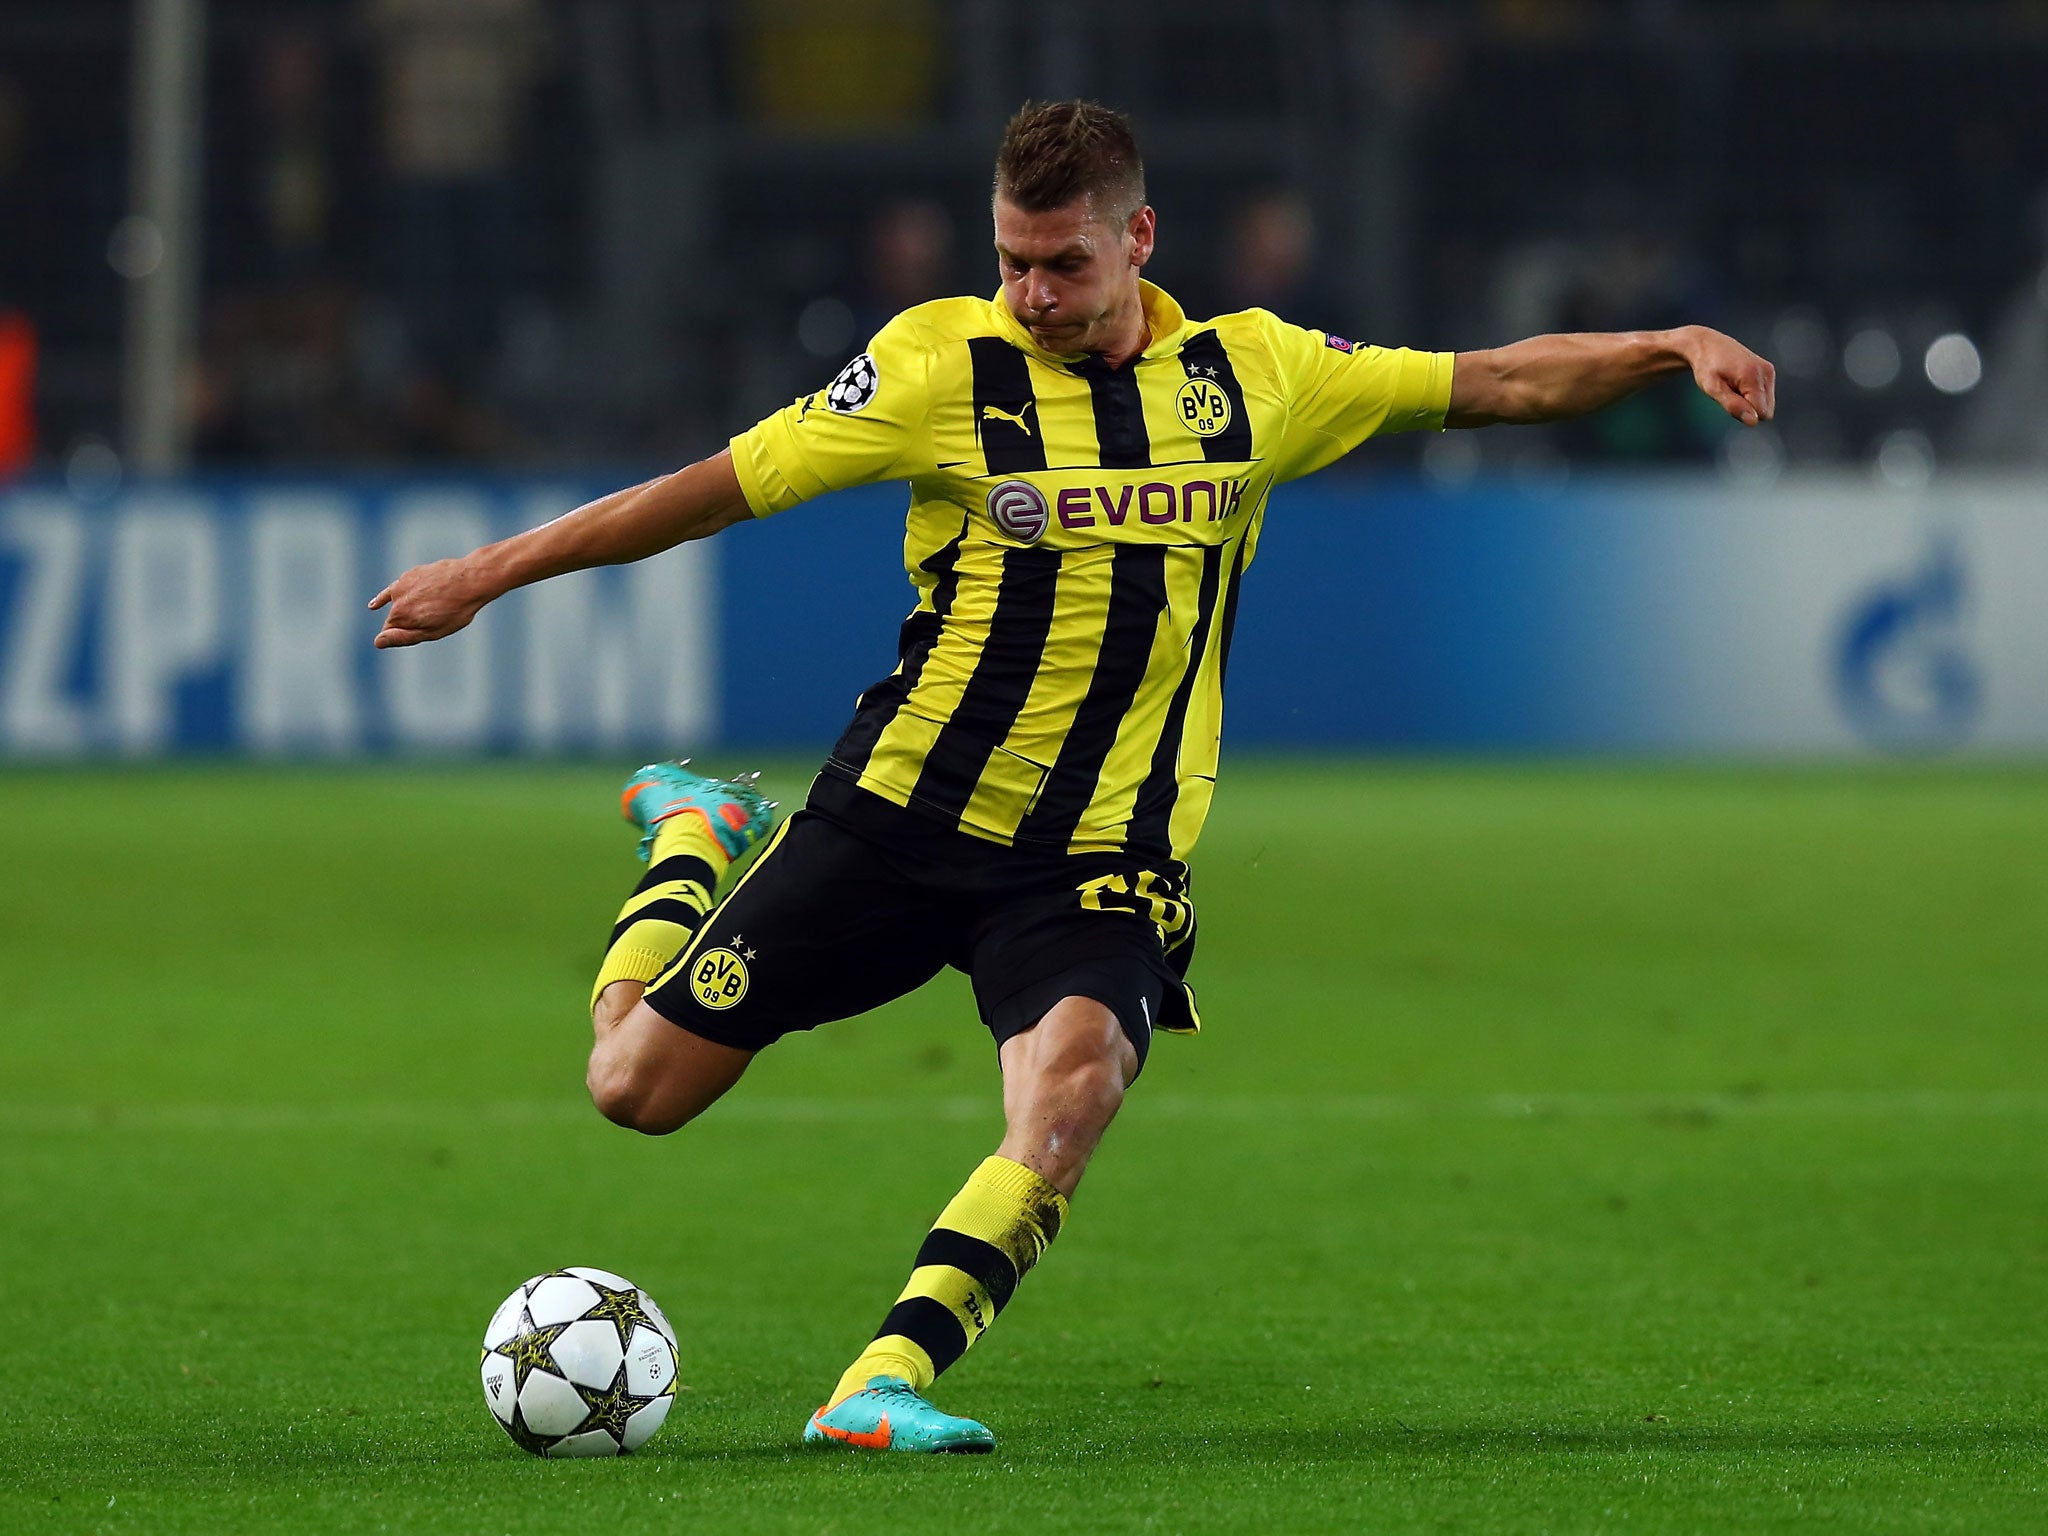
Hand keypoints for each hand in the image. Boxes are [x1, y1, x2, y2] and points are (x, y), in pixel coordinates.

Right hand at [368, 556, 494, 647]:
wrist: (470, 580)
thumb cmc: (455, 610)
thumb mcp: (432, 631)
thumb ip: (403, 637)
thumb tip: (378, 642)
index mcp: (400, 616)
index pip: (390, 633)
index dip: (404, 637)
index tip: (423, 633)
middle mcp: (396, 599)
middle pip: (395, 618)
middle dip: (408, 622)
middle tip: (436, 618)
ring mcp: (402, 584)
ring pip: (398, 603)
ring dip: (406, 607)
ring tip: (431, 606)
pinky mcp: (410, 574)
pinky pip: (396, 589)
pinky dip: (386, 597)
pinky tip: (373, 606)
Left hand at [1684, 326, 1775, 426]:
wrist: (1707, 345)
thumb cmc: (1706, 367)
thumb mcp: (1713, 389)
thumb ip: (1733, 405)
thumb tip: (1753, 422)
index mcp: (1753, 376)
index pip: (1762, 413)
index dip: (1744, 413)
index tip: (1728, 399)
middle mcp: (1766, 372)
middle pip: (1766, 411)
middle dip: (1748, 409)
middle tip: (1730, 393)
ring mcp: (1769, 371)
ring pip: (1767, 404)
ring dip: (1749, 402)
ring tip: (1733, 387)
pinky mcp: (1768, 371)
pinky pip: (1765, 396)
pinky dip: (1752, 395)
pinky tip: (1738, 384)